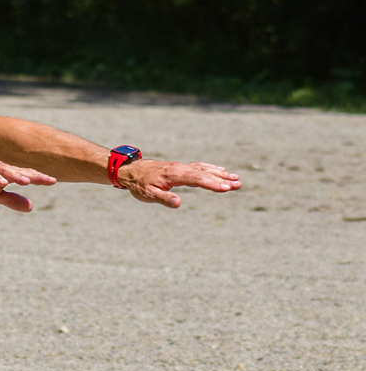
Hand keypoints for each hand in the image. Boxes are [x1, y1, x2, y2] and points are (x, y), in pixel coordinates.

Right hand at [0, 156, 56, 211]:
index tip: (53, 181)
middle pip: (20, 171)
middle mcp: (1, 169)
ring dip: (17, 175)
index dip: (39, 178)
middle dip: (34, 176)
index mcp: (6, 175)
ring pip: (6, 170)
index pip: (26, 176)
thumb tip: (32, 207)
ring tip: (28, 182)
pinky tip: (3, 181)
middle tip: (48, 180)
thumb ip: (12, 200)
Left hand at [120, 160, 240, 207]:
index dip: (212, 184)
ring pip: (203, 169)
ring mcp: (180, 167)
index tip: (226, 188)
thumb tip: (178, 203)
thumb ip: (164, 199)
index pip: (197, 179)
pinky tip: (219, 170)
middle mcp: (180, 168)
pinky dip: (210, 168)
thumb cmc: (139, 185)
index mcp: (174, 175)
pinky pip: (198, 167)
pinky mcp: (179, 168)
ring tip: (235, 178)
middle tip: (238, 184)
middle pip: (204, 173)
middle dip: (222, 179)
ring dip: (219, 173)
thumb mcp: (148, 195)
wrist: (130, 171)